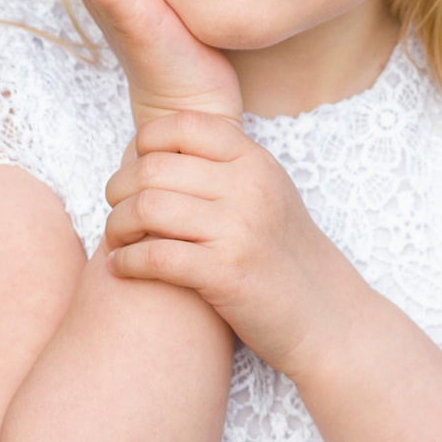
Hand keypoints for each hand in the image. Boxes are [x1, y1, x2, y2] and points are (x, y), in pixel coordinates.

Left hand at [101, 112, 367, 373]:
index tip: (134, 167)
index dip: (146, 141)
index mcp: (255, 162)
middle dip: (120, 188)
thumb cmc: (283, 255)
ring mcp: (239, 231)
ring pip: (147, 208)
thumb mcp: (266, 193)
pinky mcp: (226, 274)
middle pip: (154, 168)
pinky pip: (155, 256)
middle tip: (116, 208)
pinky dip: (126, 261)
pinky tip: (121, 267)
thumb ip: (223, 166)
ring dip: (117, 224)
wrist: (325, 316)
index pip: (184, 125)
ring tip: (116, 239)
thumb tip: (153, 148)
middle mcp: (248, 188)